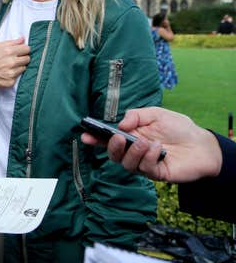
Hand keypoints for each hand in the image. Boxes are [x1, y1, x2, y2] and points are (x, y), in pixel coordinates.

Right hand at [0, 37, 29, 89]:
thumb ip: (11, 42)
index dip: (24, 49)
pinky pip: (17, 77)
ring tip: (7, 66)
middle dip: (23, 57)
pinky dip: (13, 75)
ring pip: (24, 68)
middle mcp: (11, 62)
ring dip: (18, 66)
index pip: (27, 49)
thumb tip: (23, 39)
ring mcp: (11, 73)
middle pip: (27, 59)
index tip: (20, 50)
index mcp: (8, 51)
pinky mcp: (9, 82)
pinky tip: (4, 73)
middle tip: (14, 58)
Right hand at [81, 107, 221, 182]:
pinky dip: (149, 157)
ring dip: (133, 152)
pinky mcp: (156, 173)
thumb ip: (136, 115)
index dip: (95, 139)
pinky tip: (158, 148)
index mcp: (131, 136)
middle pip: (114, 155)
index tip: (85, 135)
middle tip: (119, 137)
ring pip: (127, 164)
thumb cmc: (178, 128)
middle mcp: (134, 151)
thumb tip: (120, 125)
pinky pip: (145, 169)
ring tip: (145, 142)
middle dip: (112, 147)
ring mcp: (144, 164)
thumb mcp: (156, 114)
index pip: (109, 139)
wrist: (202, 144)